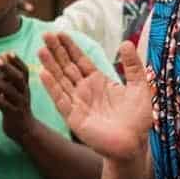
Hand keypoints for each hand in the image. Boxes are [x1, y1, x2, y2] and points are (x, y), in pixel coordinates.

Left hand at [0, 52, 36, 141]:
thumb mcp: (19, 94)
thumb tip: (10, 65)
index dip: (18, 62)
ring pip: (9, 90)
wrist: (24, 131)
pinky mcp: (13, 114)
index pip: (24, 71)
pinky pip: (3, 104)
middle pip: (17, 78)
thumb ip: (15, 81)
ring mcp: (20, 104)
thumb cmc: (18, 109)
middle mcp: (25, 94)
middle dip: (7, 68)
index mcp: (25, 88)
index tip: (9, 52)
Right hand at [39, 34, 153, 160]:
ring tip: (40, 50)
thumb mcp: (139, 86)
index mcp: (99, 82)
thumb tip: (126, 43)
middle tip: (45, 34)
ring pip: (61, 80)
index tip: (61, 33)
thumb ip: (133, 66)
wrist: (133, 144)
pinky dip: (52, 87)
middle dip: (57, 51)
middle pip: (68, 67)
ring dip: (51, 65)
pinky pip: (61, 99)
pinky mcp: (74, 117)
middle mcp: (86, 91)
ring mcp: (78, 103)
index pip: (81, 61)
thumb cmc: (137, 118)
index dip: (71, 47)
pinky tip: (43, 73)